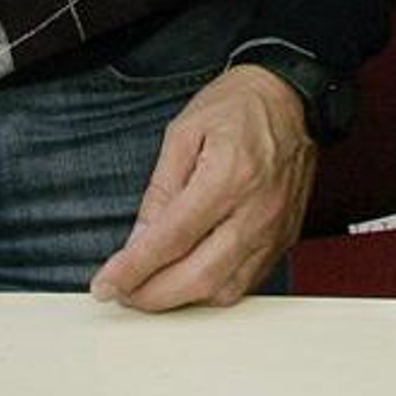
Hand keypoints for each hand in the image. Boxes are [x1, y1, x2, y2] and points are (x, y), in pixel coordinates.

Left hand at [91, 65, 316, 310]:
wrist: (290, 95)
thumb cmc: (238, 105)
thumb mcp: (184, 132)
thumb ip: (160, 190)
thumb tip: (138, 241)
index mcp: (228, 175)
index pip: (172, 238)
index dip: (133, 268)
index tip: (105, 284)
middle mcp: (257, 209)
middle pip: (198, 276)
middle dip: (152, 295)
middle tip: (123, 292)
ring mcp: (275, 229)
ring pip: (224, 291)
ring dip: (182, 300)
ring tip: (152, 287)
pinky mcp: (285, 239)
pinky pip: (246, 283)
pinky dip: (213, 291)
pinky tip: (190, 278)